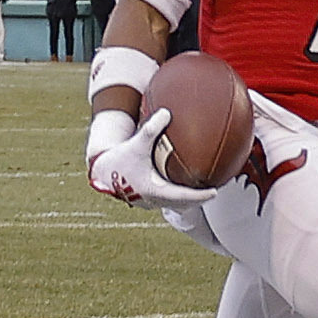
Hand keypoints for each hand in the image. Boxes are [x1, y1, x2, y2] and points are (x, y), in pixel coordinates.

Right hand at [86, 107, 220, 208]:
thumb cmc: (119, 159)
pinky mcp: (147, 200)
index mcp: (153, 191)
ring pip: (176, 205)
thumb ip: (152, 129)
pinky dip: (180, 196)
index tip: (215, 192)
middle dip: (200, 199)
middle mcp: (153, 201)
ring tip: (205, 189)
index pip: (183, 197)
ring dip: (190, 199)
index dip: (200, 196)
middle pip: (184, 205)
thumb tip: (167, 112)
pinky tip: (185, 185)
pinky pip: (169, 201)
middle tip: (216, 190)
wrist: (101, 172)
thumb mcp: (136, 143)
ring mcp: (150, 203)